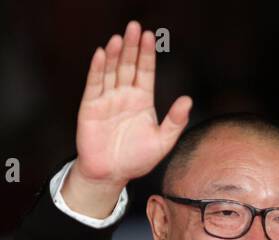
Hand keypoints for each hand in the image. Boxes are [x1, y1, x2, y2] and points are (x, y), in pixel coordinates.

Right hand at [66, 21, 191, 208]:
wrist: (110, 174)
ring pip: (112, 71)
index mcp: (142, 100)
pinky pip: (94, 84)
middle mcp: (124, 95)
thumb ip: (175, 121)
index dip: (147, 54)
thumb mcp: (162, 142)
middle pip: (128, 65)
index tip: (151, 36)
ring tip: (120, 38)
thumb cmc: (136, 159)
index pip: (145, 71)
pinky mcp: (90, 106)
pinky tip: (101, 54)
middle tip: (134, 27)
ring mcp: (107, 99)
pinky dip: (97, 69)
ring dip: (115, 54)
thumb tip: (188, 100)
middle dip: (132, 46)